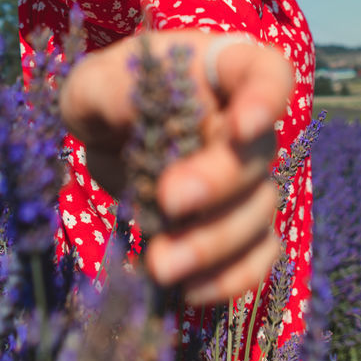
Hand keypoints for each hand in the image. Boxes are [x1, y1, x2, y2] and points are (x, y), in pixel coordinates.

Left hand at [59, 31, 291, 305]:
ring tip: (160, 264)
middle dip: (217, 182)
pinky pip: (256, 256)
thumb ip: (111, 90)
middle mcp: (247, 123)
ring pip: (259, 211)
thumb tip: (140, 111)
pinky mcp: (239, 224)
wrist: (109, 133)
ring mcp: (249, 176)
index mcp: (223, 70)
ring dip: (215, 242)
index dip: (264, 101)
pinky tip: (187, 290)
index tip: (238, 128)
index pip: (266, 74)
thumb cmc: (106, 92)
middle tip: (168, 199)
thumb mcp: (93, 82)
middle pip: (258, 153)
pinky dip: (229, 278)